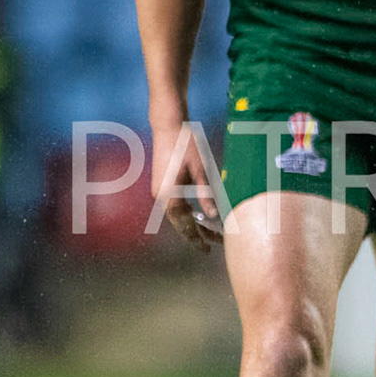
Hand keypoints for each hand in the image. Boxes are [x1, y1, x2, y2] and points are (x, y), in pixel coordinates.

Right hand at [150, 119, 221, 252]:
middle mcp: (161, 196)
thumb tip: (213, 217)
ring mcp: (159, 190)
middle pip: (180, 223)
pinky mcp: (162, 184)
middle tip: (215, 245)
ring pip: (177, 215)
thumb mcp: (202, 170)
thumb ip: (206, 194)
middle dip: (197, 234)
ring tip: (212, 232)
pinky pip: (175, 205)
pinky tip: (199, 216)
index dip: (196, 239)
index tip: (207, 250)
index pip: (184, 225)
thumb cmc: (187, 145)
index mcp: (170, 195)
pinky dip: (187, 213)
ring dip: (193, 224)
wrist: (169, 126)